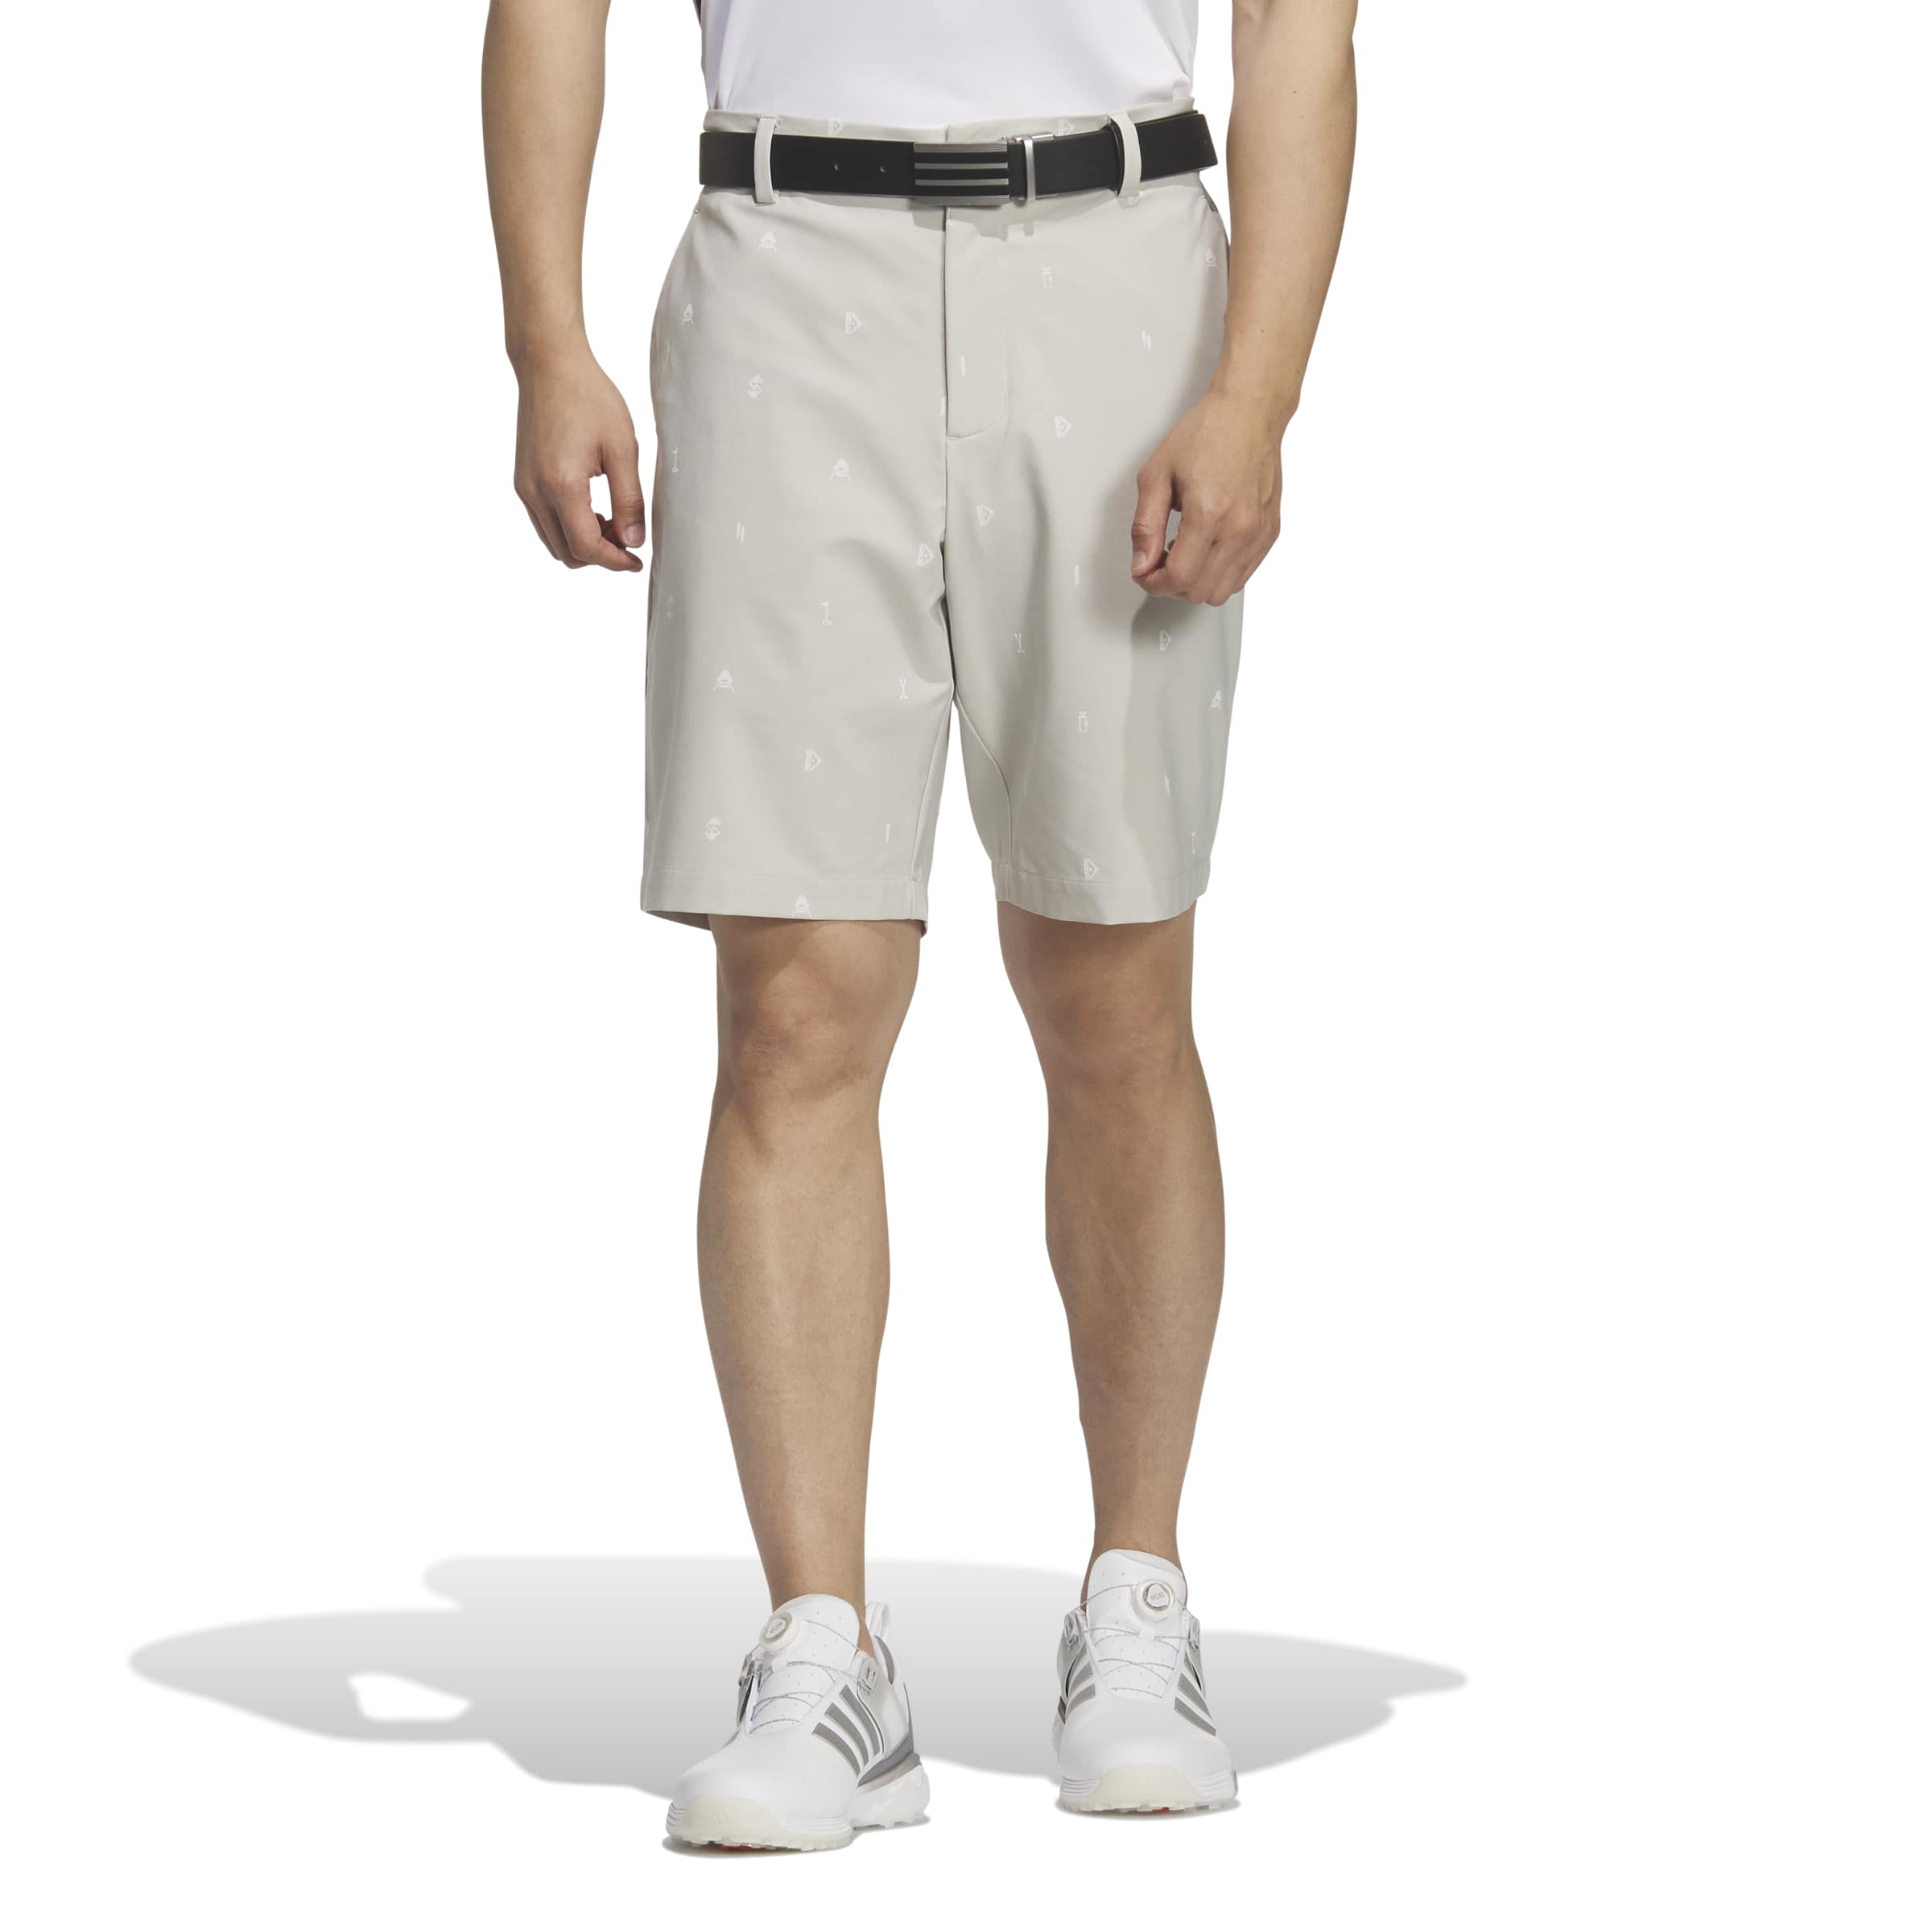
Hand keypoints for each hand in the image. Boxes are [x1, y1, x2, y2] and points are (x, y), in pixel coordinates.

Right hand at [512, 352, 645, 571]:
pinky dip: (568, 528)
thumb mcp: (623, 448)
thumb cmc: (588, 397)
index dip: (615, 562)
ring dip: (583, 543)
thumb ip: (629, 499)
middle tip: (628, 537)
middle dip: (600, 555)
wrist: (549, 365)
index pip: (586, 547)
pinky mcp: (522, 480)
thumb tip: (634, 541)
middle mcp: (536, 491)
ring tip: (612, 520)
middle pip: (567, 553)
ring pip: (553, 542)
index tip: (636, 561)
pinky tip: (592, 508)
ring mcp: (525, 487)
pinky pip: (544, 523)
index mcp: (562, 484)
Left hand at [1130, 388, 1284, 604]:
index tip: (1144, 572)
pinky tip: (1206, 548)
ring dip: (1196, 583)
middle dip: (1171, 585)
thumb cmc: (1208, 433)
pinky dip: (1219, 573)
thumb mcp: (1157, 474)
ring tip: (1184, 552)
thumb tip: (1142, 562)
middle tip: (1159, 560)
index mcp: (1209, 513)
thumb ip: (1145, 525)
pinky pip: (1242, 576)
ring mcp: (1258, 534)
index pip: (1179, 578)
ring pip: (1222, 592)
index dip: (1153, 583)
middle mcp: (1239, 529)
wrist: (1249, 413)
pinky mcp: (1269, 533)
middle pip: (1200, 592)